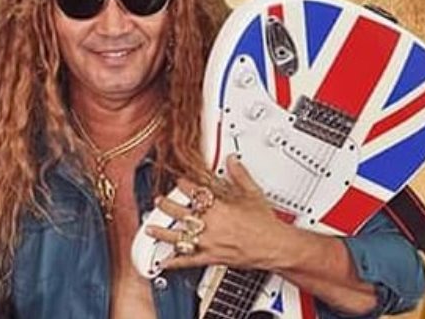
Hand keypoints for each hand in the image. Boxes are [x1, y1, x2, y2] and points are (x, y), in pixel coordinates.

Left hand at [146, 155, 304, 270]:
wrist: (274, 246)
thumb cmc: (265, 224)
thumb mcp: (253, 194)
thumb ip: (240, 176)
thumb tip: (233, 162)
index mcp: (218, 207)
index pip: (195, 192)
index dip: (183, 185)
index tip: (179, 181)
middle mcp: (210, 225)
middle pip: (181, 213)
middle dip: (167, 205)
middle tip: (158, 201)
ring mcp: (209, 242)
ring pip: (180, 237)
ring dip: (162, 232)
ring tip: (150, 228)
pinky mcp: (211, 257)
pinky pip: (189, 261)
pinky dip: (175, 262)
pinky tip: (164, 262)